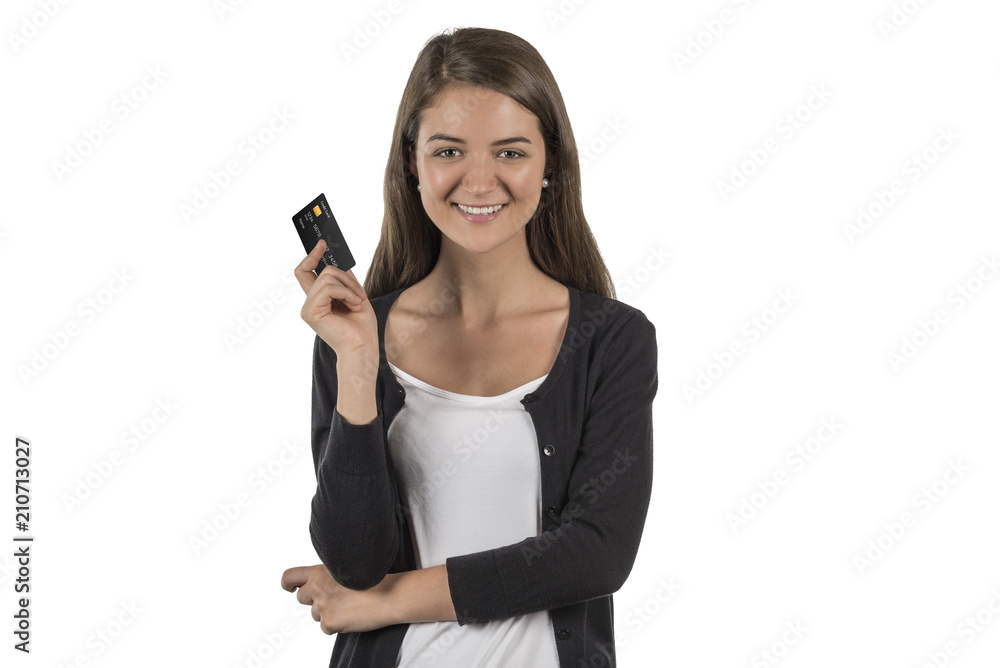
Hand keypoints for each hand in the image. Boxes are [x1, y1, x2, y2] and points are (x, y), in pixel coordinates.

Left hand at [280, 564, 395, 633]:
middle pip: (301, 597)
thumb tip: (319, 581)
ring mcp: (323, 606)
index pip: (290, 576)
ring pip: (315, 613)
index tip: (290, 587)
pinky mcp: (330, 622)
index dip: (288, 583)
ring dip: (326, 612)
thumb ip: (328, 574)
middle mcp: (318, 588)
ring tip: (347, 605)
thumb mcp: (346, 568)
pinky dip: (336, 624)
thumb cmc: (373, 580)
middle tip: (332, 597)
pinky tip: (350, 615)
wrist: (389, 595)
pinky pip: (326, 627)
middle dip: (313, 599)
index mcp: (320, 572)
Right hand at [294, 239, 377, 356]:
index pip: (306, 271)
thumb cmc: (361, 327)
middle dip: (346, 277)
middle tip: (359, 294)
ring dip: (349, 287)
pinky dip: (346, 293)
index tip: (322, 243)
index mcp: (319, 300)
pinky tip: (354, 305)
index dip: (312, 256)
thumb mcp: (355, 295)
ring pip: (328, 277)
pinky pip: (328, 288)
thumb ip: (345, 280)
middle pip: (323, 270)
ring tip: (357, 302)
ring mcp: (308, 308)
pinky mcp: (310, 312)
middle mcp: (310, 303)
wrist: (363, 347)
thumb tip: (340, 261)